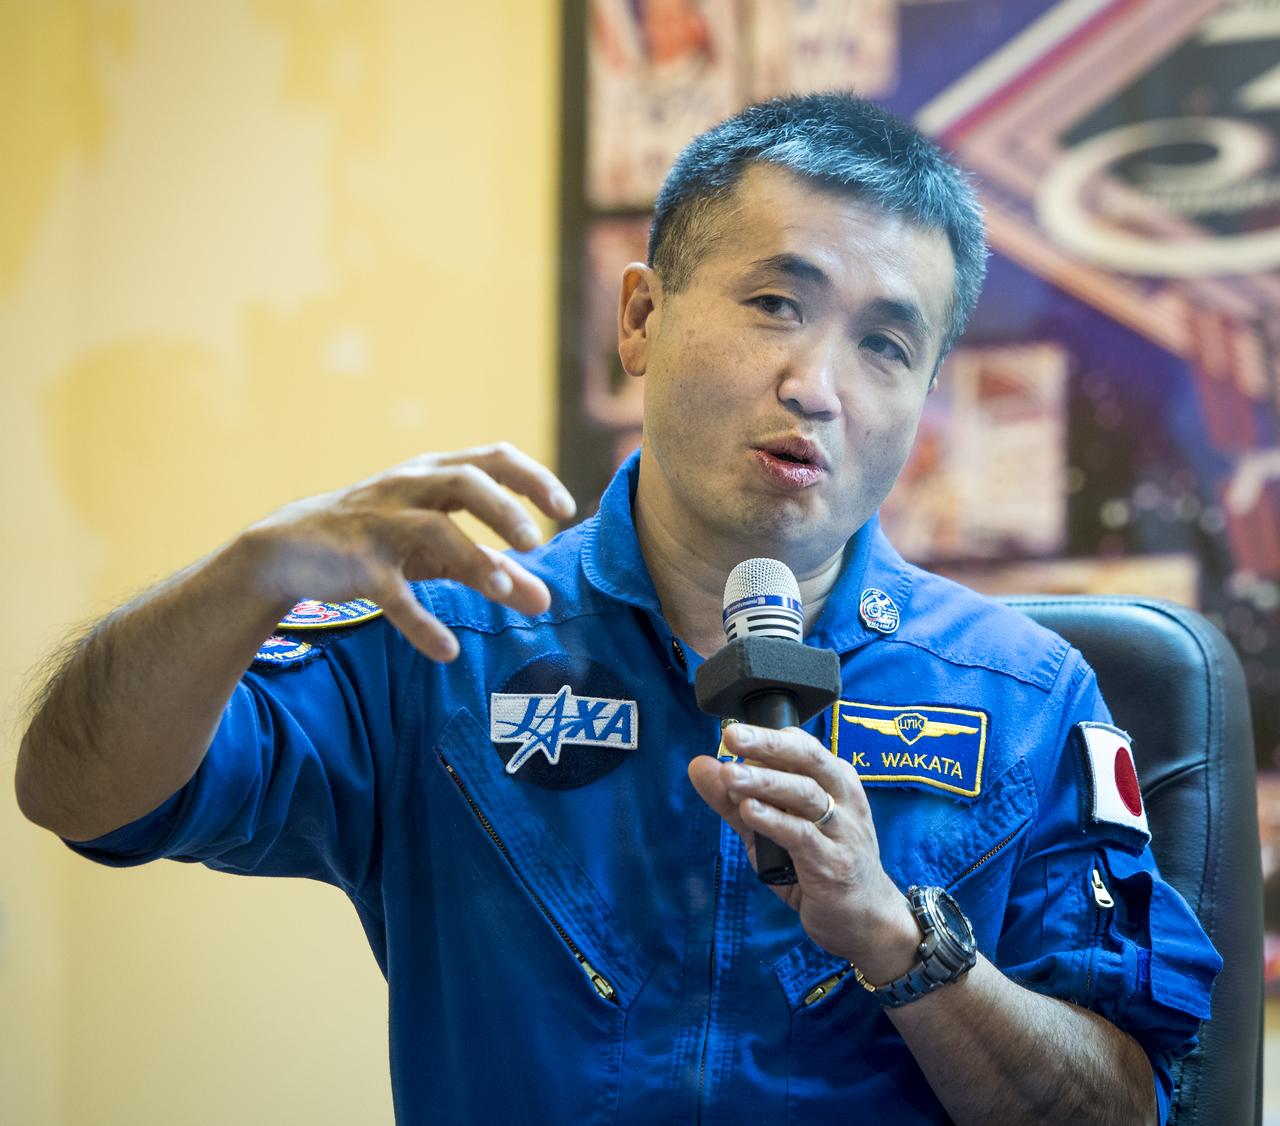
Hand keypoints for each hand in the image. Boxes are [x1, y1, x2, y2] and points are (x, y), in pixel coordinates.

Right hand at [241, 442, 575, 660]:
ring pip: (431, 528)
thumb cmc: (378, 540)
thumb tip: (546, 601)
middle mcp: (409, 488)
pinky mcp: (355, 563)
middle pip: (465, 480)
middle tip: (536, 542)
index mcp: (434, 475)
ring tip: (502, 590)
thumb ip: (491, 569)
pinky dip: (419, 622)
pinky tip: (446, 650)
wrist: (288, 550)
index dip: (532, 478)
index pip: (493, 458)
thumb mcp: (436, 550)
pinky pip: (391, 592)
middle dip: (505, 508)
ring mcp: (380, 523)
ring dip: (471, 558)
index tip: (567, 509)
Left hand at [688, 724, 919, 978]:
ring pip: (804, 794)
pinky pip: (802, 835)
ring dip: (765, 782)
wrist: (865, 920)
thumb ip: (735, 797)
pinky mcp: (833, 864)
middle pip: (808, 759)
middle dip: (769, 744)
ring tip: (729, 775)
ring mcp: (842, 831)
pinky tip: (749, 811)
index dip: (767, 737)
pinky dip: (774, 820)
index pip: (802, 746)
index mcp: (834, 781)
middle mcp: (843, 798)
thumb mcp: (772, 827)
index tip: (733, 734)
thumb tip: (699, 764)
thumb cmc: (818, 866)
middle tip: (733, 735)